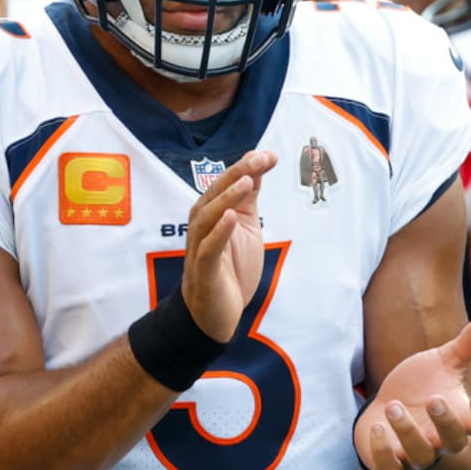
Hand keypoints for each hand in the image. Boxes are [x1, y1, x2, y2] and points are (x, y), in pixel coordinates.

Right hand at [181, 150, 277, 342]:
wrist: (215, 314)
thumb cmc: (230, 268)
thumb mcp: (245, 227)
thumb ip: (248, 199)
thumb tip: (258, 167)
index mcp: (212, 213)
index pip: (227, 183)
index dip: (247, 167)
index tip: (270, 155)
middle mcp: (202, 225)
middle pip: (215, 193)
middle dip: (238, 174)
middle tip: (260, 159)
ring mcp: (200, 247)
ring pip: (208, 216)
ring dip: (226, 198)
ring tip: (246, 181)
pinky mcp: (204, 270)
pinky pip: (208, 248)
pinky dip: (218, 231)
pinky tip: (230, 217)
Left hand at [355, 309, 470, 469]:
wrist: (388, 416)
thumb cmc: (424, 388)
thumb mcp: (445, 364)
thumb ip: (470, 342)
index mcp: (461, 419)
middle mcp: (443, 442)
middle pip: (454, 443)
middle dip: (446, 424)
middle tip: (434, 399)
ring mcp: (417, 456)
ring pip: (420, 455)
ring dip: (408, 433)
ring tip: (394, 406)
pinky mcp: (391, 465)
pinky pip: (390, 469)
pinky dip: (383, 451)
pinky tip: (377, 427)